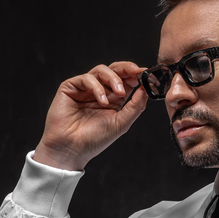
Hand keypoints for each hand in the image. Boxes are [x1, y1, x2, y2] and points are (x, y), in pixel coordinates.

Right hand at [33, 61, 148, 170]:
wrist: (71, 148)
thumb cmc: (94, 139)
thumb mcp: (121, 123)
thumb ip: (135, 107)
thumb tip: (146, 89)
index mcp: (114, 100)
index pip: (127, 81)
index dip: (137, 76)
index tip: (147, 75)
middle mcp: (101, 92)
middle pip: (115, 71)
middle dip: (127, 69)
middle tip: (136, 72)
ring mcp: (86, 88)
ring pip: (101, 71)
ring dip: (113, 79)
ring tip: (120, 93)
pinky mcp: (71, 87)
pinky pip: (87, 79)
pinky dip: (97, 87)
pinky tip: (102, 101)